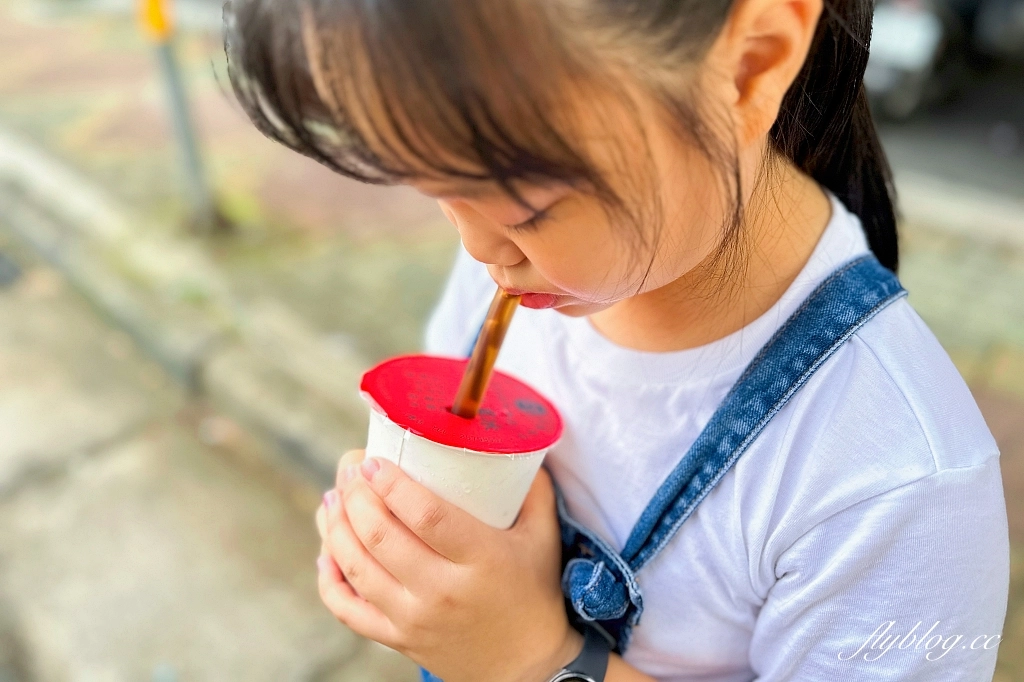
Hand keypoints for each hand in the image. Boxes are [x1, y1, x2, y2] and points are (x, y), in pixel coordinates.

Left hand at [315, 451, 580, 681]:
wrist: (527, 668)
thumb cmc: (534, 594)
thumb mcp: (543, 538)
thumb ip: (534, 488)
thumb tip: (517, 439)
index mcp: (481, 560)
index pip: (427, 516)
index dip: (393, 485)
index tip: (374, 460)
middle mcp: (443, 592)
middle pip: (381, 537)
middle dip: (355, 496)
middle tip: (350, 470)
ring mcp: (415, 620)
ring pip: (358, 568)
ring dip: (336, 528)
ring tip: (333, 498)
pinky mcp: (398, 639)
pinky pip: (348, 610)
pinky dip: (329, 579)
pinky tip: (327, 550)